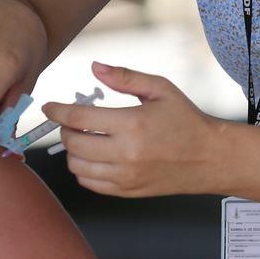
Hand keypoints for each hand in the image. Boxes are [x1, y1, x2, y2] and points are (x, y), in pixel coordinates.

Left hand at [42, 62, 222, 197]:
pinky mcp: (127, 191)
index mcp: (132, 124)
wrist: (210, 158)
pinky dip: (83, 169)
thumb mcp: (160, 89)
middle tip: (73, 121)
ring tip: (84, 138)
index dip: (57, 111)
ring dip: (73, 150)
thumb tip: (94, 67)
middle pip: (73, 143)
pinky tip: (94, 156)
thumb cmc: (186, 120)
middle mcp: (125, 153)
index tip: (49, 107)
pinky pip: (89, 183)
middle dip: (65, 129)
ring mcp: (125, 176)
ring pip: (76, 166)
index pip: (78, 119)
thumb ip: (125, 77)